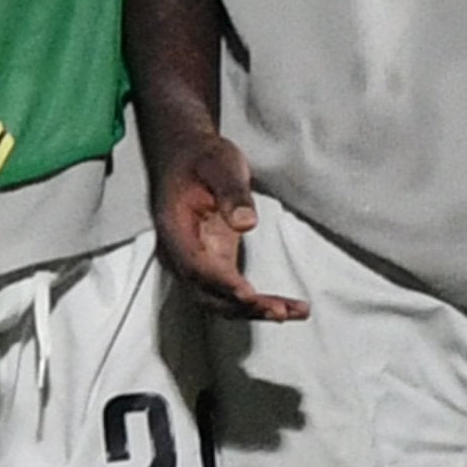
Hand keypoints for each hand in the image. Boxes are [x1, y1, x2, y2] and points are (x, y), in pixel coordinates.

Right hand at [150, 126, 307, 321]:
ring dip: (254, 311)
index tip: (248, 294)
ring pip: (220, 301)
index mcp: (174, 228)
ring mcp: (195, 263)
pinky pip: (231, 294)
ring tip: (292, 311)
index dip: (221, 282)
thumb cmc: (202, 158)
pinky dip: (257, 304)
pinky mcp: (212, 265)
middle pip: (206, 293)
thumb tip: (246, 222)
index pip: (194, 265)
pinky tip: (287, 307)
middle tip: (279, 310)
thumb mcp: (219, 163)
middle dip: (242, 306)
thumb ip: (231, 191)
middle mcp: (179, 254)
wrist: (187, 155)